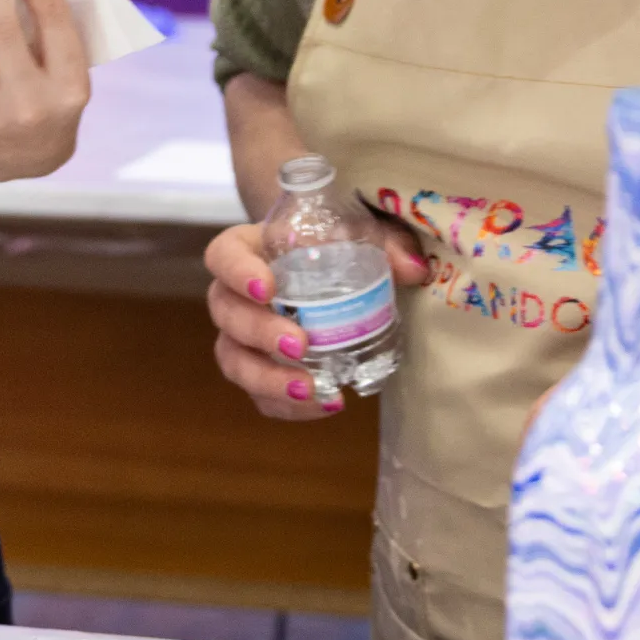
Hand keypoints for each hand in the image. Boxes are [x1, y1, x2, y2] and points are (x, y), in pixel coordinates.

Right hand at [205, 219, 430, 420]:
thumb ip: (388, 244)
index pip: (223, 255)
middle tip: (301, 345)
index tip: (267, 288)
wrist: (330, 272)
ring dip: (266, 379)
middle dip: (259, 333)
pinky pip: (258, 395)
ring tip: (309, 388)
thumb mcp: (362, 234)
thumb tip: (416, 270)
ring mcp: (241, 337)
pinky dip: (286, 406)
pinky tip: (324, 404)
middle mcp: (234, 294)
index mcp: (249, 249)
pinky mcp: (257, 370)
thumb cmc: (335, 245)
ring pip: (233, 360)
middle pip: (225, 313)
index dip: (237, 272)